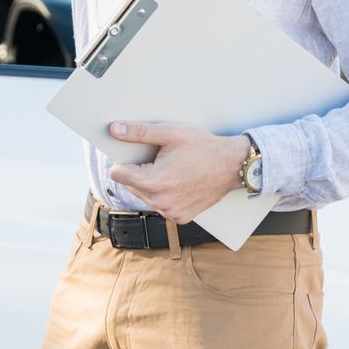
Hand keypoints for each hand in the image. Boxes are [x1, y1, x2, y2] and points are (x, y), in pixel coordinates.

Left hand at [106, 122, 249, 223]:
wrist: (233, 166)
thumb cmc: (203, 147)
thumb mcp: (170, 133)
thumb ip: (139, 132)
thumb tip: (114, 129)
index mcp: (153, 182)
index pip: (117, 174)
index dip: (124, 161)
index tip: (136, 155)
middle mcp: (160, 202)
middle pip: (130, 186)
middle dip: (138, 172)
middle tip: (159, 160)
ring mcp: (170, 213)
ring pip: (144, 197)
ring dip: (150, 185)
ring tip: (171, 170)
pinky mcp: (180, 218)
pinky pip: (160, 206)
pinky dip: (164, 195)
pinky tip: (179, 183)